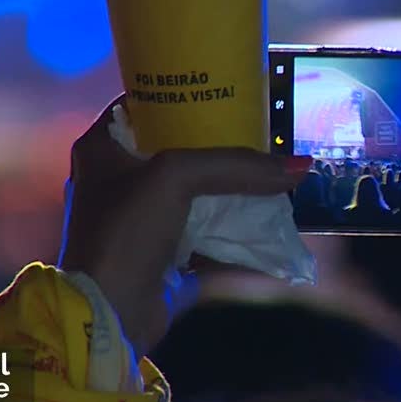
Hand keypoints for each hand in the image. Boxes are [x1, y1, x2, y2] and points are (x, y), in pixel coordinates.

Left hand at [58, 95, 310, 356]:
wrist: (110, 314)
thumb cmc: (126, 232)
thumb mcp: (176, 179)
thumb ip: (235, 166)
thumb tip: (298, 166)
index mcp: (102, 147)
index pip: (144, 103)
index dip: (181, 92)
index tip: (223, 87)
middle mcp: (117, 178)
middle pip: (177, 146)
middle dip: (218, 140)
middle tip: (258, 125)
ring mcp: (141, 217)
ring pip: (195, 188)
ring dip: (229, 183)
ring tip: (269, 165)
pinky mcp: (163, 251)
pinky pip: (205, 226)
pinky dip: (233, 220)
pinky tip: (265, 210)